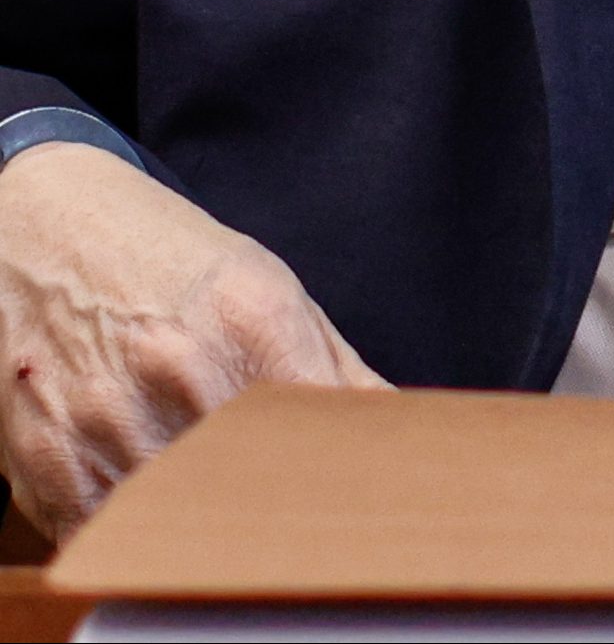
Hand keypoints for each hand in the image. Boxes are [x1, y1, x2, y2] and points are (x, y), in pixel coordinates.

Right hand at [0, 142, 383, 542]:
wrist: (51, 237)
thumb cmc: (169, 263)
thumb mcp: (269, 290)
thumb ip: (338, 370)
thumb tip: (399, 433)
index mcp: (253, 321)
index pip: (326, 435)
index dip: (346, 473)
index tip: (351, 488)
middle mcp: (182, 372)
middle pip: (262, 487)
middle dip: (279, 500)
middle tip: (277, 491)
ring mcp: (113, 423)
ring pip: (189, 524)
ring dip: (206, 521)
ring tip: (204, 479)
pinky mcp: (53, 466)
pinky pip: (113, 538)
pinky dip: (137, 532)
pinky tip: (147, 486)